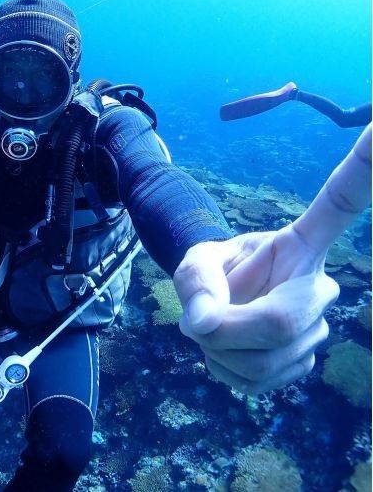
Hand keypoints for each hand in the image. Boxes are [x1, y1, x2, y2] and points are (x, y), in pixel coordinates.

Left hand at [174, 124, 370, 393]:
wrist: (219, 303)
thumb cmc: (213, 271)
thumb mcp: (192, 264)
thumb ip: (194, 283)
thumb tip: (204, 323)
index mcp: (299, 244)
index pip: (341, 202)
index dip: (367, 165)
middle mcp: (320, 284)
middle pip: (277, 324)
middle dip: (222, 330)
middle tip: (200, 318)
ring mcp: (317, 326)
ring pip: (263, 361)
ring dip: (218, 352)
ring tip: (217, 328)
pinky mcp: (303, 362)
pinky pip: (257, 382)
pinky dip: (225, 371)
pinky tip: (229, 350)